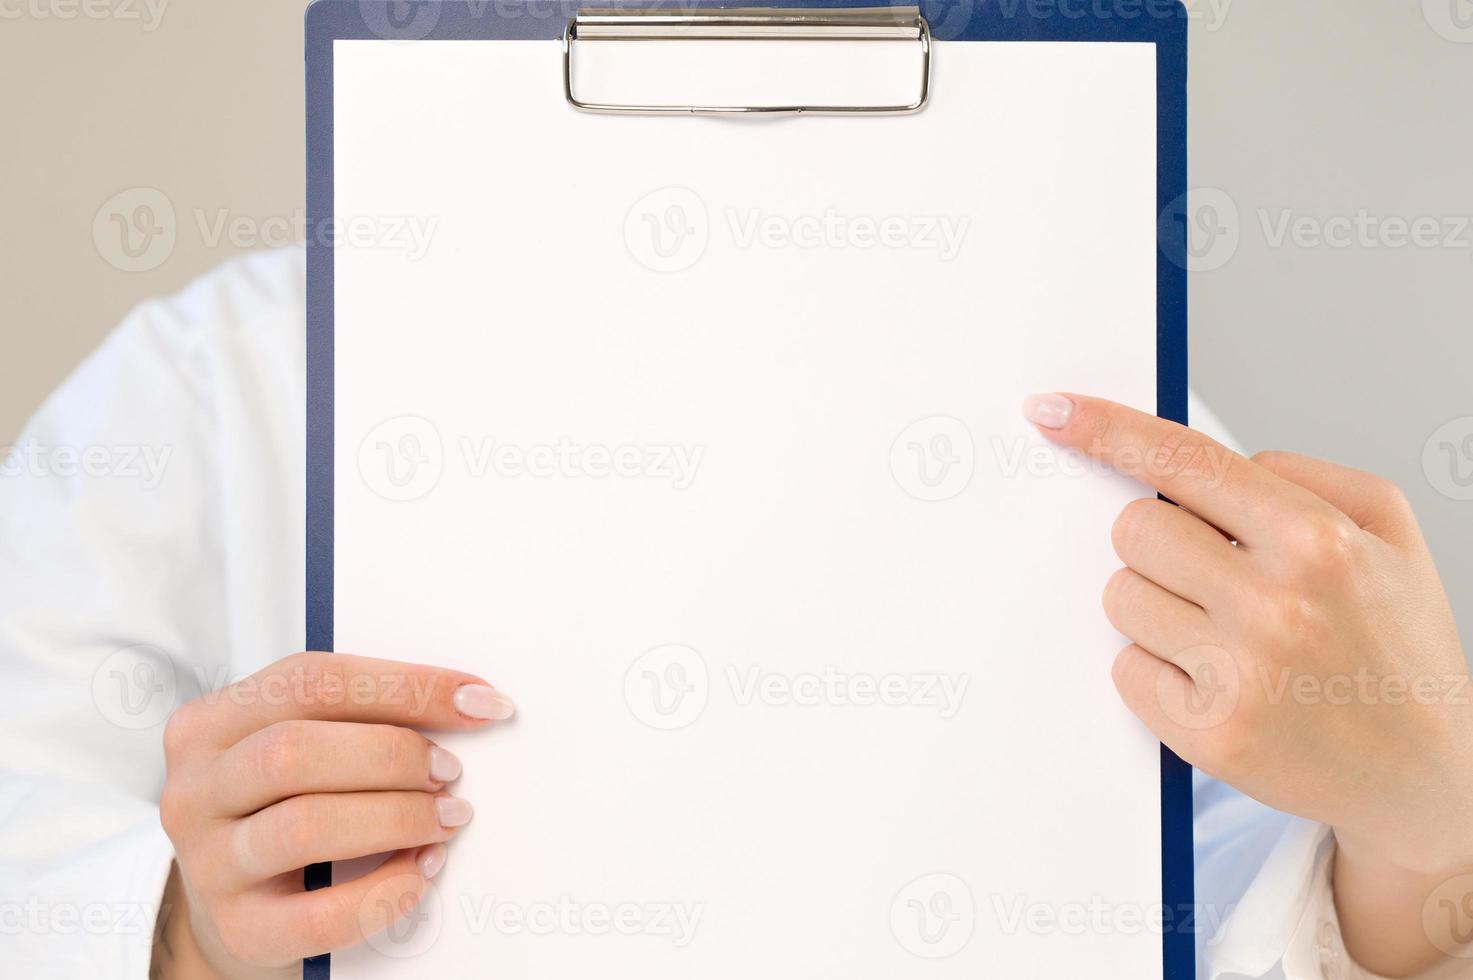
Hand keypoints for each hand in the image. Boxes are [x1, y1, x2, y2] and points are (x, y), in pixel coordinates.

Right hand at [151, 652, 513, 978]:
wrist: (232, 914)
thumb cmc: (281, 811)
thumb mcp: (296, 749)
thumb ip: (353, 720)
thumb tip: (465, 705)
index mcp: (211, 725)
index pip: (311, 681)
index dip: (405, 686)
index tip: (478, 701)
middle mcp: (197, 789)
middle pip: (298, 749)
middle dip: (395, 754)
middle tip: (452, 770)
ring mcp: (209, 863)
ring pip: (307, 824)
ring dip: (398, 816)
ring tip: (447, 818)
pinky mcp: (239, 929)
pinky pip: (322, 914)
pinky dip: (387, 890)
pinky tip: (422, 870)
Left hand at [1024, 393, 1471, 976]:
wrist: (1427, 774)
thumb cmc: (1397, 644)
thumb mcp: (1387, 534)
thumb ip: (1301, 477)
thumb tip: (1202, 464)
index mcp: (1319, 540)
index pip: (1184, 460)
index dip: (1108, 429)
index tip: (1053, 410)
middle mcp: (1277, 603)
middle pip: (1135, 527)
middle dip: (1160, 542)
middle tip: (1213, 576)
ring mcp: (1238, 672)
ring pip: (1120, 594)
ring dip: (1155, 606)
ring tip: (1225, 635)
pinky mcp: (1207, 733)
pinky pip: (1125, 665)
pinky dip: (1156, 668)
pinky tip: (1216, 681)